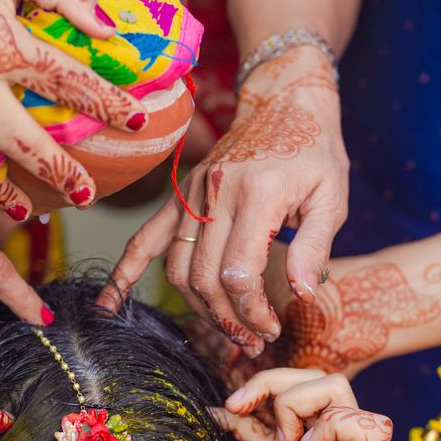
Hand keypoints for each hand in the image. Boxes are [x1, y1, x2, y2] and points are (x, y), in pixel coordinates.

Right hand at [99, 51, 346, 345]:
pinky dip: (125, 274)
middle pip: (204, 278)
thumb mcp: (332, 197)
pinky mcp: (179, 196)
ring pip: (178, 269)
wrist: (284, 101)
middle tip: (254, 339)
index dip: (251, 311)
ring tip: (229, 330)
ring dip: (199, 309)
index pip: (238, 273)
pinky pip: (145, 239)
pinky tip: (108, 305)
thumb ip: (316, 247)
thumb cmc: (315, 149)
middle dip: (227, 319)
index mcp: (257, 194)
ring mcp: (191, 194)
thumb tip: (303, 295)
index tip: (271, 327)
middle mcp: (216, 193)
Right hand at [213, 367, 397, 440]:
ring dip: (267, 391)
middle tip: (244, 412)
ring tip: (231, 412)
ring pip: (307, 390)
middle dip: (283, 388)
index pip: (369, 427)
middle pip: (330, 387)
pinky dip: (256, 415)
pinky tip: (229, 423)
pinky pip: (285, 419)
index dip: (333, 422)